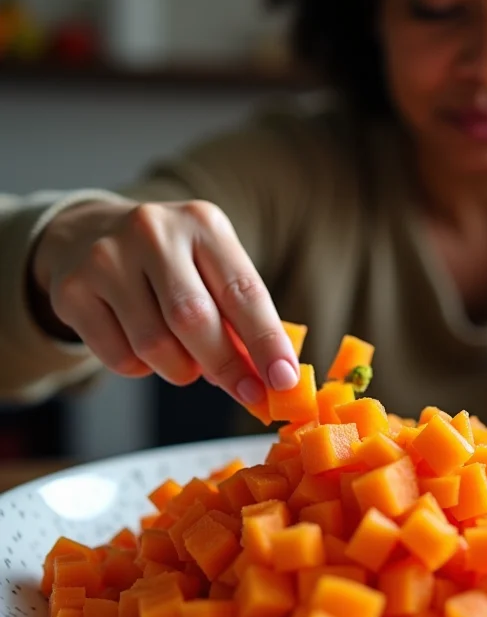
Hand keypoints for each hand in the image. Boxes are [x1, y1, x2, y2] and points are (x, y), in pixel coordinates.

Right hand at [31, 199, 298, 404]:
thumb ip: (239, 313)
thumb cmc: (171, 260)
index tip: (284, 380)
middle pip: (194, 319)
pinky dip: (143, 369)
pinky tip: (146, 348)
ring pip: (155, 346)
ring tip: (188, 360)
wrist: (90, 233)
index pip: (243, 291)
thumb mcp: (212, 266)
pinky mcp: (72, 291)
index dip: (266, 341)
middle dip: (228, 366)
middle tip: (249, 393)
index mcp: (202, 223)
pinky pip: (120, 358)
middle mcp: (153, 232)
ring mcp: (106, 259)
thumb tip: (267, 375)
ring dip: (183, 370)